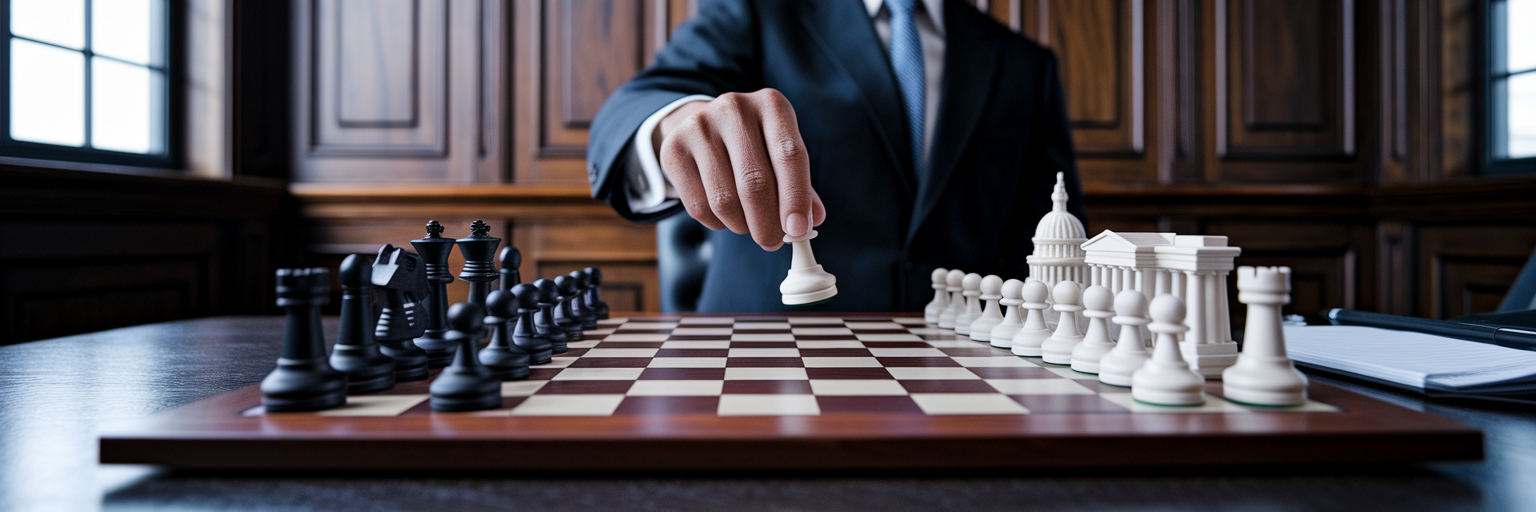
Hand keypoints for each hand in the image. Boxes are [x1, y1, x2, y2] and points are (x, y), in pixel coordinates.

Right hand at [656, 89, 825, 250]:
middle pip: (754, 181)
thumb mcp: (780, 151)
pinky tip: (725, 217)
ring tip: (749, 226)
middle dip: (767, 222)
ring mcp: (699, 126)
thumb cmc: (753, 144)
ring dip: (741, 225)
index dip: (795, 197)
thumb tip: (812, 220)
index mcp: (771, 105)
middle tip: (772, 242)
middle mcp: (734, 109)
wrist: (703, 125)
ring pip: (724, 199)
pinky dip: (717, 223)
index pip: (789, 155)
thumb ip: (800, 185)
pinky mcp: (674, 149)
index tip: (798, 229)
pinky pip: (698, 205)